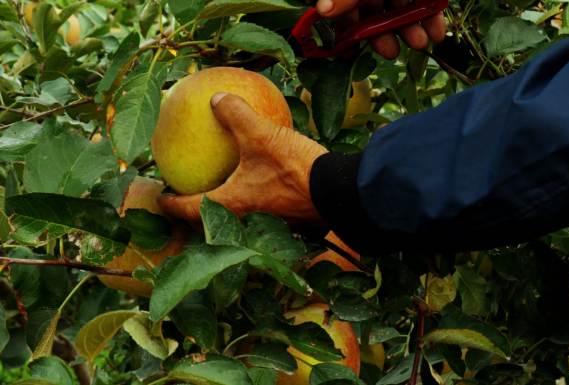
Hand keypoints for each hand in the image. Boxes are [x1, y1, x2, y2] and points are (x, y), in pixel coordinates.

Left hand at [158, 93, 328, 222]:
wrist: (338, 192)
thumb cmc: (295, 169)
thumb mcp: (262, 134)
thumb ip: (235, 115)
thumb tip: (216, 98)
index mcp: (230, 205)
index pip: (187, 209)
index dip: (169, 203)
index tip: (161, 196)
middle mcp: (245, 221)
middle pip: (209, 222)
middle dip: (195, 212)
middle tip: (186, 196)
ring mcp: (267, 226)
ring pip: (235, 220)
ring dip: (223, 210)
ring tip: (219, 191)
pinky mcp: (287, 222)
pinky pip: (259, 214)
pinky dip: (250, 203)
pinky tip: (259, 185)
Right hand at [316, 0, 446, 58]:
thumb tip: (322, 9)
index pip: (343, 8)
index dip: (346, 32)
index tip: (350, 53)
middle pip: (374, 13)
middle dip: (383, 34)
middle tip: (391, 53)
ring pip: (402, 11)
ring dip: (410, 31)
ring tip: (421, 43)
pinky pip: (428, 5)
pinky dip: (433, 20)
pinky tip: (438, 33)